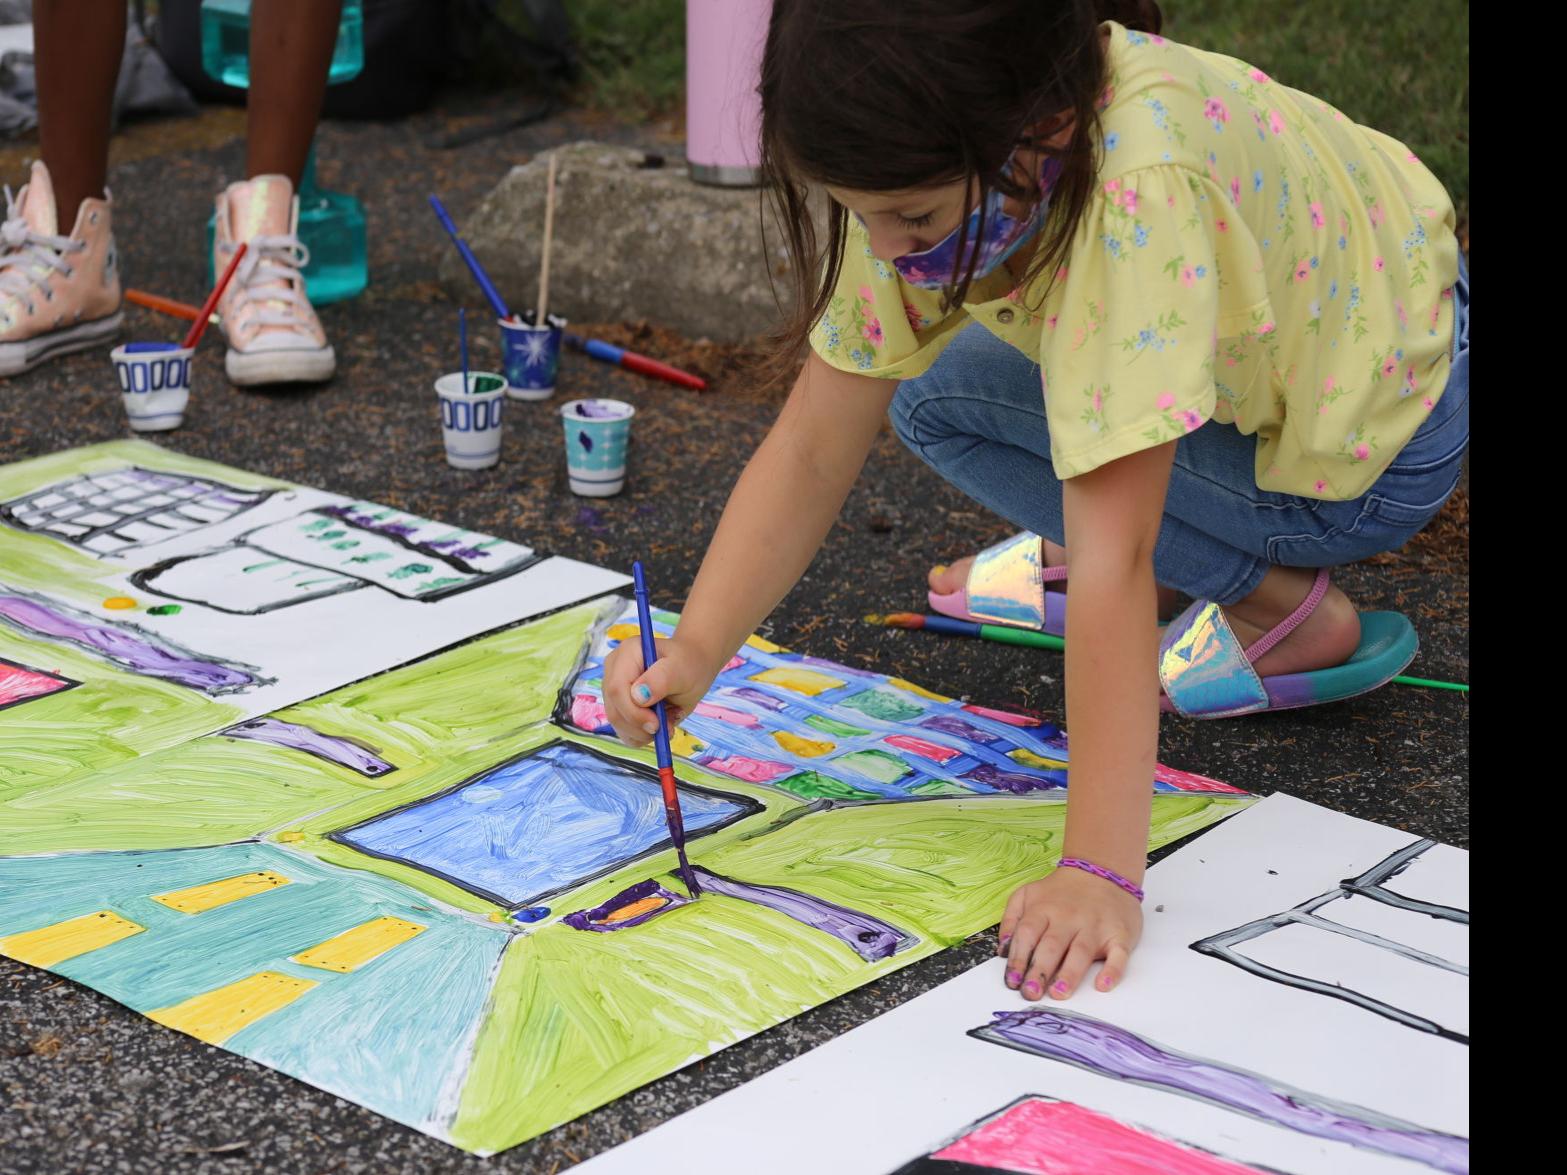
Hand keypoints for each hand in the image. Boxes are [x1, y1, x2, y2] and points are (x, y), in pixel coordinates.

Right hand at [602, 634, 719, 747]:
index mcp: (627, 653)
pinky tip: (661, 722)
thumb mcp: (682, 669)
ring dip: (645, 733)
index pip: (617, 689)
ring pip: (618, 724)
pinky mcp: (618, 706)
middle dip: (641, 727)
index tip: (657, 724)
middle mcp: (614, 670)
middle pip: (615, 710)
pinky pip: (624, 731)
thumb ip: (661, 680)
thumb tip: (638, 697)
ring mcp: (612, 689)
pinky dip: (644, 735)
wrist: (691, 666)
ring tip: (669, 718)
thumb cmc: (688, 664)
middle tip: (668, 726)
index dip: (634, 713)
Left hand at [997, 866, 1142, 999]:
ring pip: (1081, 952)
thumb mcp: (1027, 894)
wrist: (1103, 872)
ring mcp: (1095, 927)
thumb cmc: (1061, 892)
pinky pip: (1118, 954)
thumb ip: (1011, 919)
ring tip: (1058, 993)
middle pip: (1051, 946)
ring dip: (1069, 974)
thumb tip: (1003, 950)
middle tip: (1030, 992)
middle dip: (1039, 970)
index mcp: (1044, 909)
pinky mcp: (1119, 935)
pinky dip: (1112, 970)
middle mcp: (1069, 919)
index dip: (1018, 958)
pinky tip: (1103, 984)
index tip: (1011, 981)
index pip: (1027, 935)